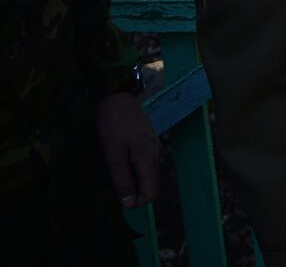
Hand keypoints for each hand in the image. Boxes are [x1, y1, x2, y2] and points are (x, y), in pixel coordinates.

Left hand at [94, 92, 160, 207]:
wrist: (118, 97)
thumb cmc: (113, 126)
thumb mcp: (114, 156)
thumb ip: (123, 181)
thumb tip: (129, 203)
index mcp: (149, 160)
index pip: (152, 193)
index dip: (136, 202)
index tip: (118, 198)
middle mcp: (156, 156)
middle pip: (151, 185)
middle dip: (134, 191)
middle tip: (113, 184)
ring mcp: (153, 147)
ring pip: (147, 175)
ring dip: (132, 180)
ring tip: (114, 171)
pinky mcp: (148, 142)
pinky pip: (144, 164)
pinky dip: (133, 169)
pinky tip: (119, 160)